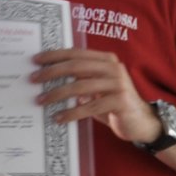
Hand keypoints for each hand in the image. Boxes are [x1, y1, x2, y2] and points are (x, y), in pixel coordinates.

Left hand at [32, 48, 161, 144]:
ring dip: (57, 94)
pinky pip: (89, 106)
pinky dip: (71, 112)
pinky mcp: (120, 101)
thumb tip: (49, 77)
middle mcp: (113, 68)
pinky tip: (59, 118)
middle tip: (34, 79)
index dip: (55, 55)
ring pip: (80, 86)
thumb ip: (80, 80)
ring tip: (41, 100)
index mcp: (106, 60)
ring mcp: (118, 84)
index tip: (36, 60)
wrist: (141, 122)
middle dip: (52, 72)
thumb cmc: (113, 104)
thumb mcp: (96, 88)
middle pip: (76, 66)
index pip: (76, 53)